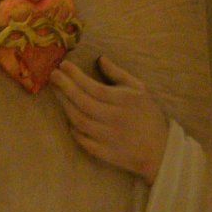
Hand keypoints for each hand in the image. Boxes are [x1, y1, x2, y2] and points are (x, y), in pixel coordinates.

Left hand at [52, 55, 169, 184]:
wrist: (158, 149)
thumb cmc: (148, 114)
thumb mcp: (139, 88)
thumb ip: (118, 73)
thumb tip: (100, 58)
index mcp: (124, 100)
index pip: (93, 87)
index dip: (76, 76)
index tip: (63, 65)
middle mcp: (113, 118)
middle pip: (82, 102)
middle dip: (65, 87)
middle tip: (53, 75)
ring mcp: (107, 137)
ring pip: (79, 120)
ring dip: (65, 105)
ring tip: (56, 92)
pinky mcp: (103, 153)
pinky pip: (81, 139)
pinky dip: (73, 128)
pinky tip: (68, 117)